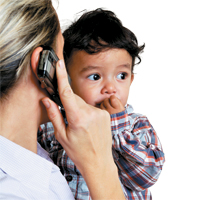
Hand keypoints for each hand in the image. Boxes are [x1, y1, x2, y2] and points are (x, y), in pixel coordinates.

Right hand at [41, 60, 124, 199]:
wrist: (98, 161)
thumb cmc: (79, 152)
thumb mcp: (62, 136)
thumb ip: (54, 116)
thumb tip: (47, 100)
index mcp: (78, 118)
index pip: (67, 93)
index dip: (62, 76)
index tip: (59, 64)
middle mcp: (91, 113)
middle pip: (75, 99)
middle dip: (69, 104)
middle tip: (68, 118)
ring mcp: (100, 113)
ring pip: (83, 103)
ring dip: (78, 109)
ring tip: (80, 125)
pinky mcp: (106, 115)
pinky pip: (92, 108)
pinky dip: (87, 112)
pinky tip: (88, 124)